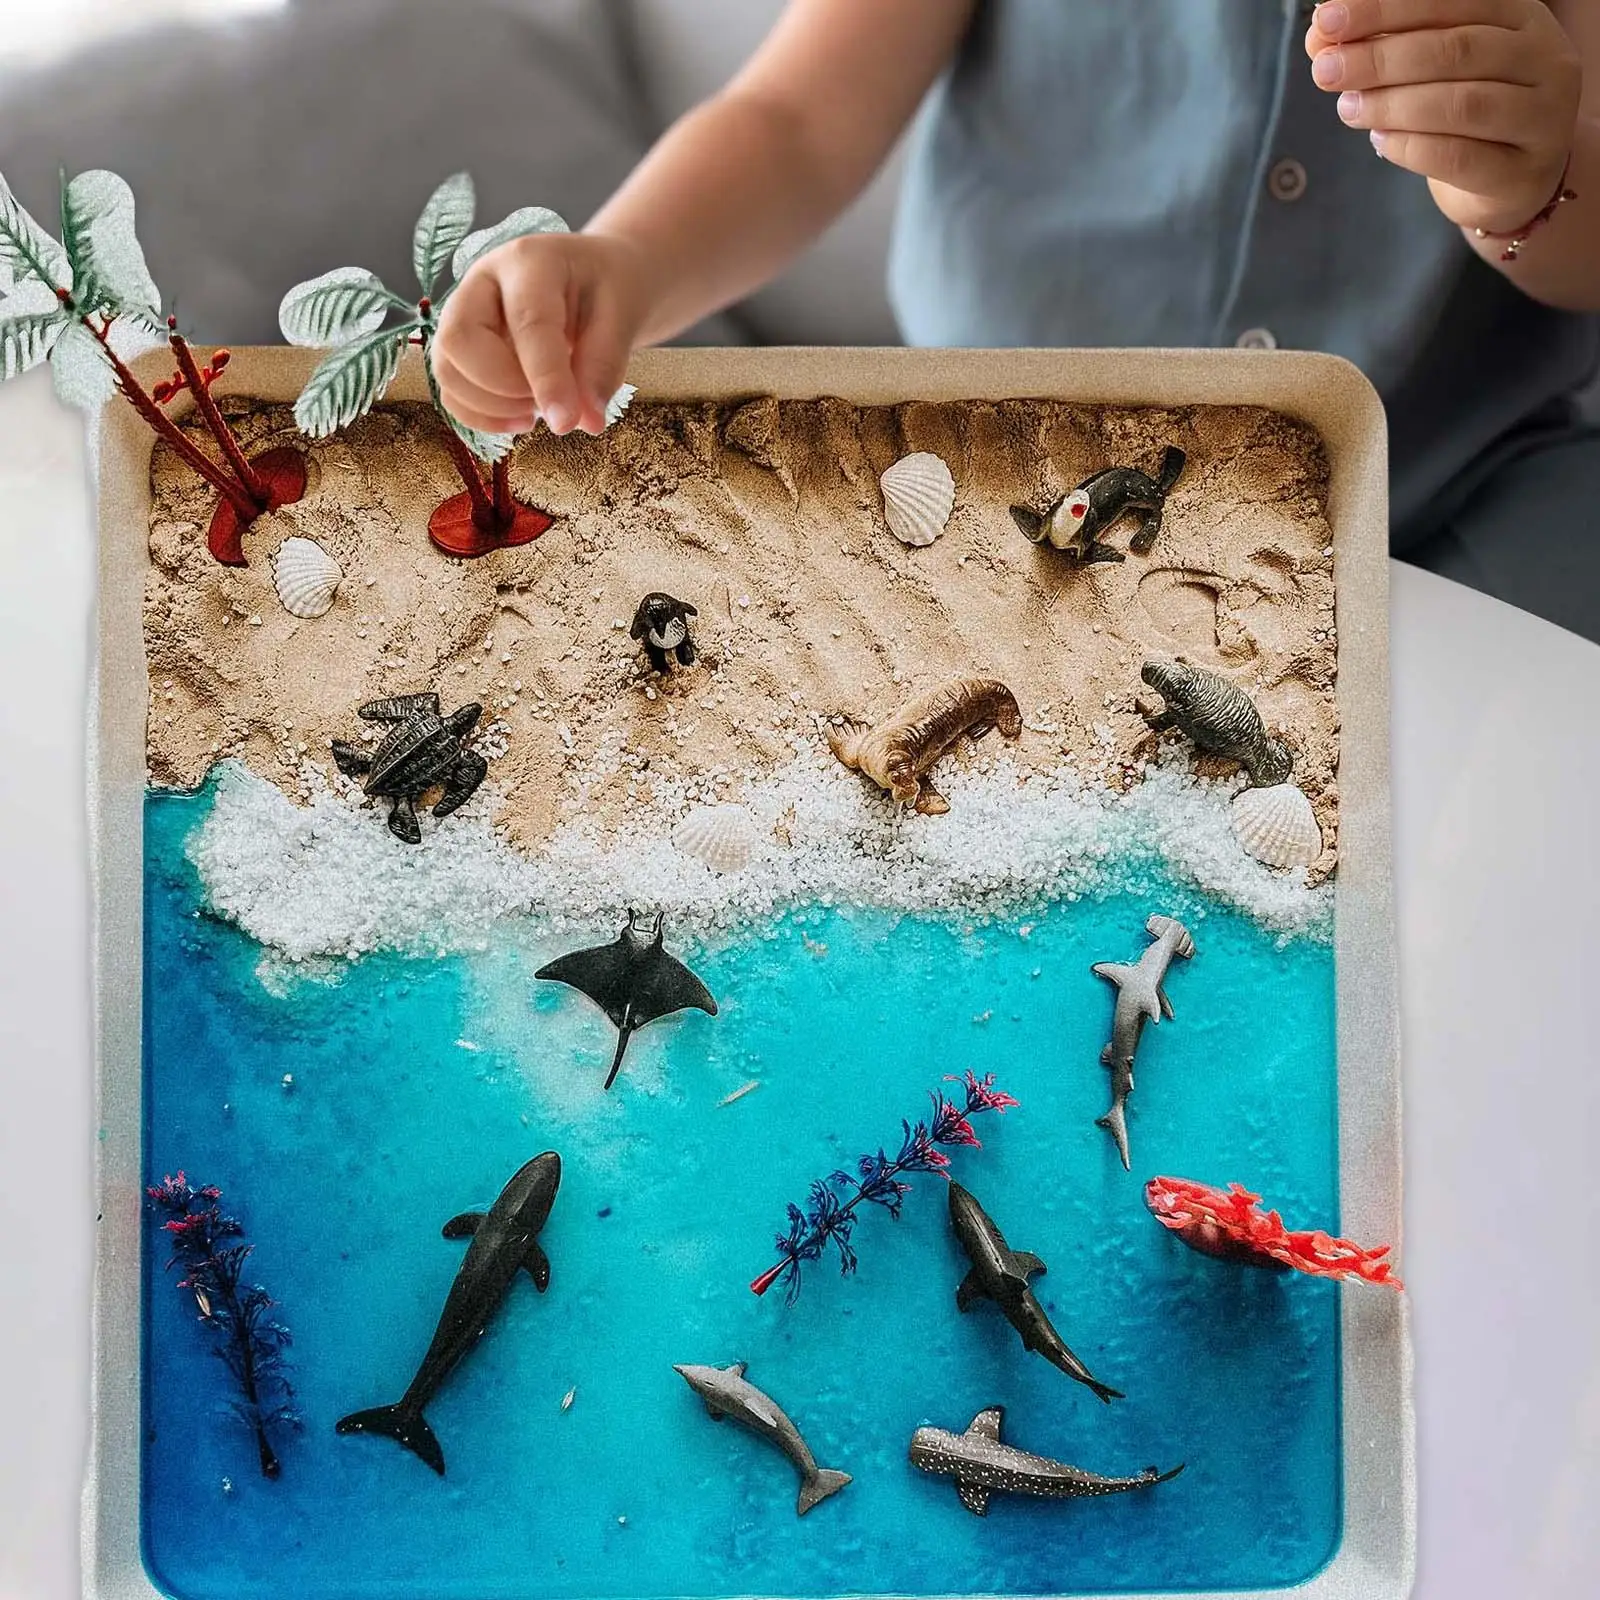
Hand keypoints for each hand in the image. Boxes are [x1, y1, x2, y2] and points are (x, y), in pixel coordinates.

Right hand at [432, 232, 648, 436]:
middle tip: (550, 404)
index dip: (546, 378)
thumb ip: (603, 367)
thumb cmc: (608, 291)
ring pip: (447, 370)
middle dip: (503, 389)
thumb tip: (586, 421)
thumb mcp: (622, 318)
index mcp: (530, 261)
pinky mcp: (458, 347)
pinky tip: (522, 418)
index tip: (566, 422)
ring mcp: (461, 312)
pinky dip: (482, 418)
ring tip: (539, 407)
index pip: (528, 322)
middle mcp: (482, 281)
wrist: (594, 280)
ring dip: (493, 407)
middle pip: (459, 339)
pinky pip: (450, 391)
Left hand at [1306, 0, 1581, 233]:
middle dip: (1382, 59)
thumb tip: (1320, 34)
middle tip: (1326, 70)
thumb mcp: (1428, 66)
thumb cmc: (1464, 107)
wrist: (1511, 177)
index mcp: (1520, 15)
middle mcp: (1542, 57)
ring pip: (1461, 105)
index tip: (1327, 19)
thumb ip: (1382, 45)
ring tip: (1348, 108)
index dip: (1386, 8)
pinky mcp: (1521, 172)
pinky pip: (1458, 158)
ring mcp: (1541, 116)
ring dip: (1392, 105)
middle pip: (1456, 50)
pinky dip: (1409, 148)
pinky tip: (1379, 141)